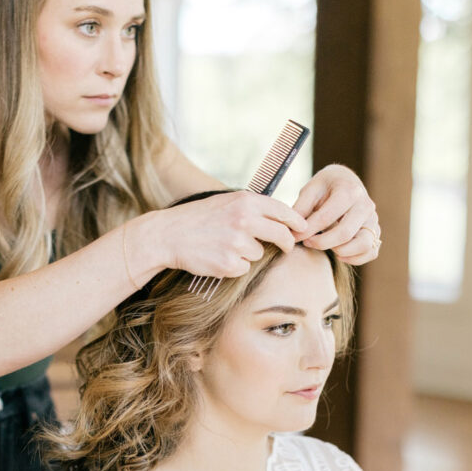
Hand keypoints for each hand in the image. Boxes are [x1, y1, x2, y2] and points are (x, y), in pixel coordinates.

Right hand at [151, 191, 306, 278]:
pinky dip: (235, 266)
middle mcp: (244, 220)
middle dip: (287, 242)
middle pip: (281, 235)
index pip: (283, 211)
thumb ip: (251, 208)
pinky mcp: (230, 264)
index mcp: (245, 202)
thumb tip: (280, 218)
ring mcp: (237, 243)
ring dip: (249, 253)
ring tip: (225, 246)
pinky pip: (244, 268)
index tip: (302, 228)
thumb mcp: (226, 202)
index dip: (296, 221)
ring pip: (259, 253)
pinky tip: (218, 256)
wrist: (169, 235)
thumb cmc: (198, 218)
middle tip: (286, 246)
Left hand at [291, 164, 379, 264]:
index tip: (294, 236)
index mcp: (349, 191)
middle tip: (307, 242)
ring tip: (325, 246)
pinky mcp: (376, 231)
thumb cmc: (325, 187)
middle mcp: (365, 205)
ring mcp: (373, 219)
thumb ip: (301, 208)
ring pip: (363, 244)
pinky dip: (355, 258)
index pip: (326, 217)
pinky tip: (338, 254)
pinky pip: (371, 251)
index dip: (307, 230)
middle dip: (322, 243)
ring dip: (341, 251)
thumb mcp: (310, 190)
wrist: (345, 181)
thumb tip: (293, 230)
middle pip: (345, 233)